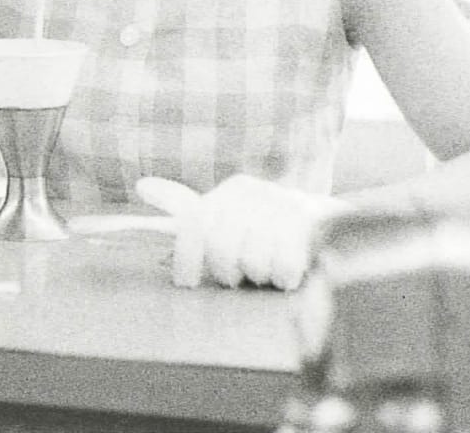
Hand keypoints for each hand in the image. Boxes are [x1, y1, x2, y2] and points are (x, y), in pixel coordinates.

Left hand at [136, 175, 350, 290]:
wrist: (327, 227)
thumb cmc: (264, 228)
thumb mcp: (224, 213)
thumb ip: (184, 205)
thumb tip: (142, 185)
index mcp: (231, 191)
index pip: (194, 226)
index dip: (186, 260)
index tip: (186, 283)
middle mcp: (254, 192)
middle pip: (222, 250)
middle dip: (227, 272)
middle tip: (239, 276)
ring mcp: (283, 205)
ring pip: (253, 262)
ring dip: (260, 276)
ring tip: (267, 268)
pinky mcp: (309, 224)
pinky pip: (283, 267)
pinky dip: (284, 278)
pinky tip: (288, 272)